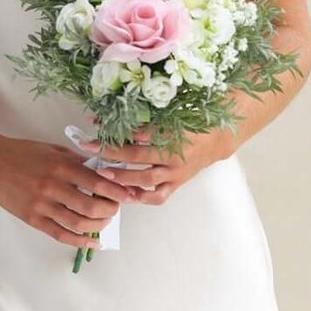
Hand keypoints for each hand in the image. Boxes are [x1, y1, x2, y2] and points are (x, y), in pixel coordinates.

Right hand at [0, 135, 122, 251]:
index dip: (117, 191)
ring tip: (105, 223)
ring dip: (97, 226)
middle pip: (91, 206)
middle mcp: (53, 186)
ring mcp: (41, 204)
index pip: (97, 181)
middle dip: (110, 210)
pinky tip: (91, 241)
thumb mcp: (53, 150)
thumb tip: (102, 173)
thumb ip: (76, 162)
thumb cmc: (23, 154)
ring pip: (78, 223)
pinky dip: (79, 241)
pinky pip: (60, 234)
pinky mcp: (32, 218)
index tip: (129, 196)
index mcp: (61, 166)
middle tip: (115, 209)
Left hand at [96, 124, 234, 204]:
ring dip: (122, 177)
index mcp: (173, 133)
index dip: (117, 128)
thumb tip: (118, 115)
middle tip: (92, 149)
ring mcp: (176, 172)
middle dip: (112, 152)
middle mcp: (174, 155)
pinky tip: (125, 195)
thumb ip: (148, 118)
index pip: (139, 131)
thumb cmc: (194, 123)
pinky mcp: (177, 183)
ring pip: (146, 178)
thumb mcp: (173, 114)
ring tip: (104, 174)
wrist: (217, 139)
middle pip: (138, 155)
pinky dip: (141, 197)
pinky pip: (158, 196)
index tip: (96, 125)